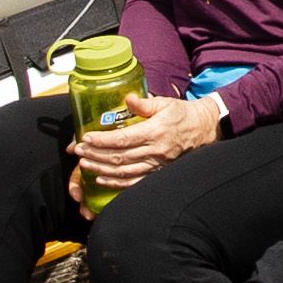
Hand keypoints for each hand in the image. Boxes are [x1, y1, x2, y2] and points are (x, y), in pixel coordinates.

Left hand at [70, 90, 221, 194]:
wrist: (204, 129)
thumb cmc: (182, 114)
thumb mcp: (165, 103)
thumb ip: (144, 103)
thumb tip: (128, 99)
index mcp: (155, 131)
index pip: (123, 138)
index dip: (102, 140)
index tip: (85, 137)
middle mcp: (155, 150)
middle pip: (119, 156)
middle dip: (96, 154)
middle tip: (78, 151)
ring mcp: (156, 165)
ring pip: (123, 171)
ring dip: (101, 169)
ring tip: (84, 164)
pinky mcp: (158, 173)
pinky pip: (134, 182)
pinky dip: (116, 183)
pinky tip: (102, 180)